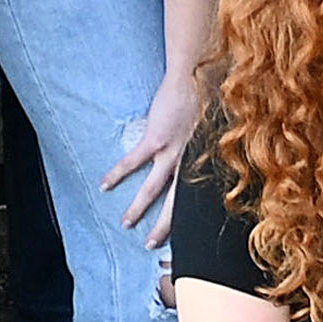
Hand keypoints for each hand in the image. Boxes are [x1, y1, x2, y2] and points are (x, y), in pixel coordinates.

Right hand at [104, 66, 203, 240]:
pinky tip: (105, 184)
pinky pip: (133, 162)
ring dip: (138, 208)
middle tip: (151, 244)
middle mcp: (190, 162)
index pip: (198, 199)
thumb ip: (209, 147)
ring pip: (153, 189)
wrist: (199, 77)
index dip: (191, 219)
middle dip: (164, 227)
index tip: (185, 236)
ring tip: (126, 223)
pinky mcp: (156, 139)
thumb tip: (209, 156)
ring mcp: (172, 152)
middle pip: (176, 204)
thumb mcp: (216, 130)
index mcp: (204, 163)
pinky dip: (118, 174)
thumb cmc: (210, 98)